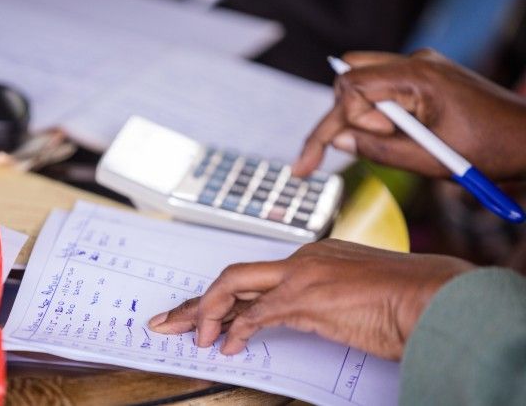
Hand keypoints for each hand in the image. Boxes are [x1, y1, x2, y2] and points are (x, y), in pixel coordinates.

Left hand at [148, 239, 472, 359]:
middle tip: (169, 320)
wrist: (435, 294)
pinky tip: (228, 346)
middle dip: (197, 302)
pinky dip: (237, 330)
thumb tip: (306, 317)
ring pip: (234, 286)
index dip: (225, 296)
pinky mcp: (307, 297)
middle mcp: (301, 260)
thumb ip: (327, 300)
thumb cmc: (405, 297)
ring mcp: (301, 276)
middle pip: (234, 276)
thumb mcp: (356, 295)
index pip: (255, 276)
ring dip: (205, 313)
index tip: (205, 312)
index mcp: (312, 257)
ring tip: (189, 335)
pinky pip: (257, 313)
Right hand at [291, 49, 525, 180]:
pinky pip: (381, 88)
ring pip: (361, 81)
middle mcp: (416, 63)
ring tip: (375, 144)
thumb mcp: (430, 160)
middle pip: (350, 78)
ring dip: (356, 115)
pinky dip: (372, 113)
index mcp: (419, 76)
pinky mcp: (421, 79)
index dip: (339, 121)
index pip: (353, 86)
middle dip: (341, 117)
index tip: (332, 153)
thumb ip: (379, 150)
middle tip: (338, 153)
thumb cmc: (492, 148)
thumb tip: (338, 141)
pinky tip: (383, 135)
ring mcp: (419, 67)